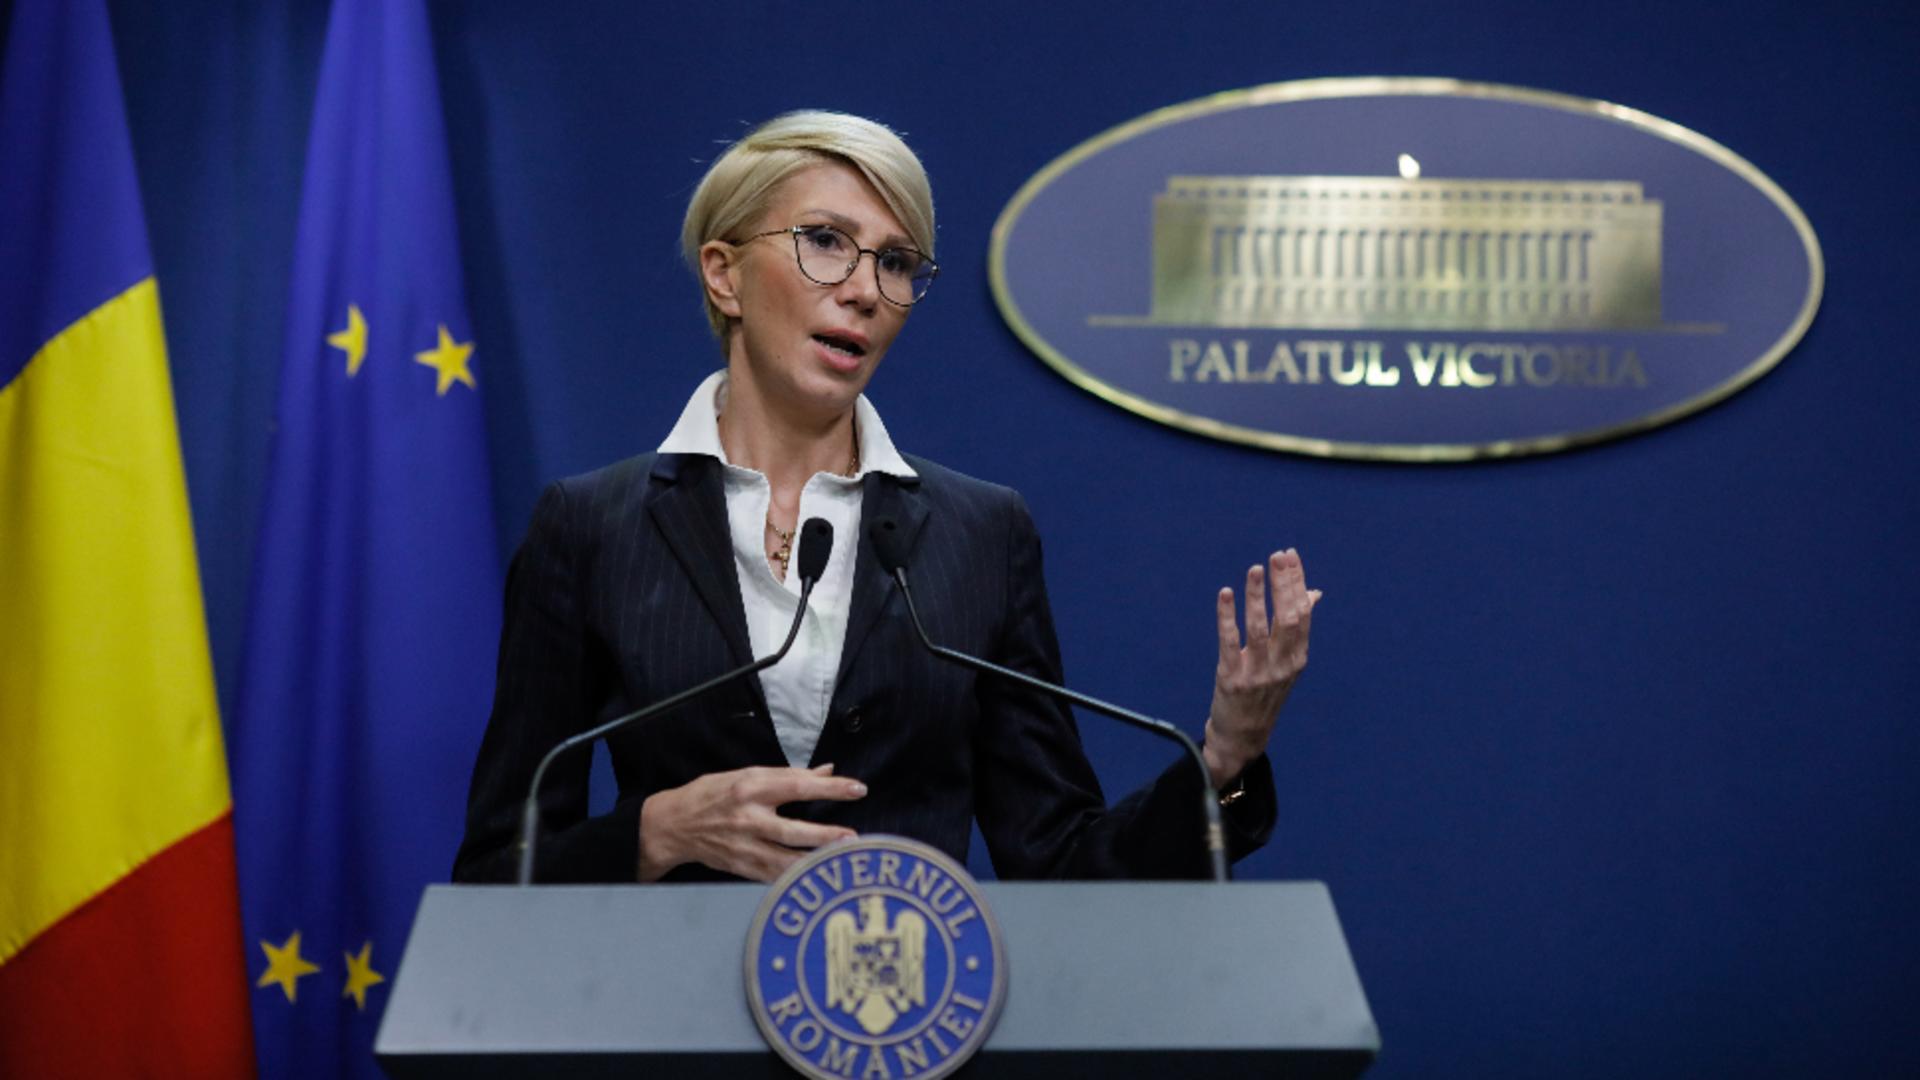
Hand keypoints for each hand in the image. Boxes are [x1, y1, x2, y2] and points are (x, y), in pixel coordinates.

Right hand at [638, 763, 864, 881]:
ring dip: (816, 860)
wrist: (673, 826)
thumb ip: (788, 775)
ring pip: (785, 859)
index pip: (798, 786)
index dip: (831, 788)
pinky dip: (795, 877)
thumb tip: (827, 770)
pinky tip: (816, 876)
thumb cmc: (711, 794)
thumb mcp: (746, 774)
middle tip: (853, 836)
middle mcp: (748, 818)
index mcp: (751, 787)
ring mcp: (744, 846)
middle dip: (826, 835)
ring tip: (842, 858)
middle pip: (793, 830)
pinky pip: (773, 876)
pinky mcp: (740, 867)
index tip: (858, 788)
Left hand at [1203, 548, 1319, 784]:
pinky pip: (1229, 643)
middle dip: (1283, 585)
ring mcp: (1258, 673)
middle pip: (1287, 618)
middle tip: (1277, 556)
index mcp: (1297, 658)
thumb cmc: (1265, 693)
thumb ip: (1297, 628)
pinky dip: (1227, 617)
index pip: (1301, 613)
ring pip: (1259, 628)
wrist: (1243, 737)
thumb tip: (1314, 593)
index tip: (1289, 556)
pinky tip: (1226, 594)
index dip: (1296, 583)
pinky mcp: (1232, 679)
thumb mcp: (1286, 663)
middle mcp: (1282, 665)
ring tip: (1255, 569)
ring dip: (1258, 596)